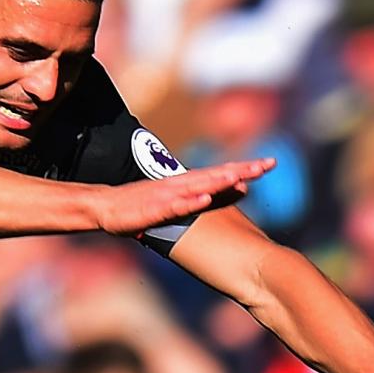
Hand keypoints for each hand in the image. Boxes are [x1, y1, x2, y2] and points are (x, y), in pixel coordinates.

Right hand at [101, 158, 272, 236]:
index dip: (243, 168)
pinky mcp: (154, 208)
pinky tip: (206, 198)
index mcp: (185, 184)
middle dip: (242, 169)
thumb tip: (213, 197)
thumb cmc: (137, 207)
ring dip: (220, 181)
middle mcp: (179, 184)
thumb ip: (192, 200)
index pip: (218, 173)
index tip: (268, 165)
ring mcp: (167, 195)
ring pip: (199, 186)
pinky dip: (191, 201)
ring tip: (242, 176)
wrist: (105, 207)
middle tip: (269, 164)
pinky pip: (176, 206)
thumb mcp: (170, 205)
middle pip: (215, 174)